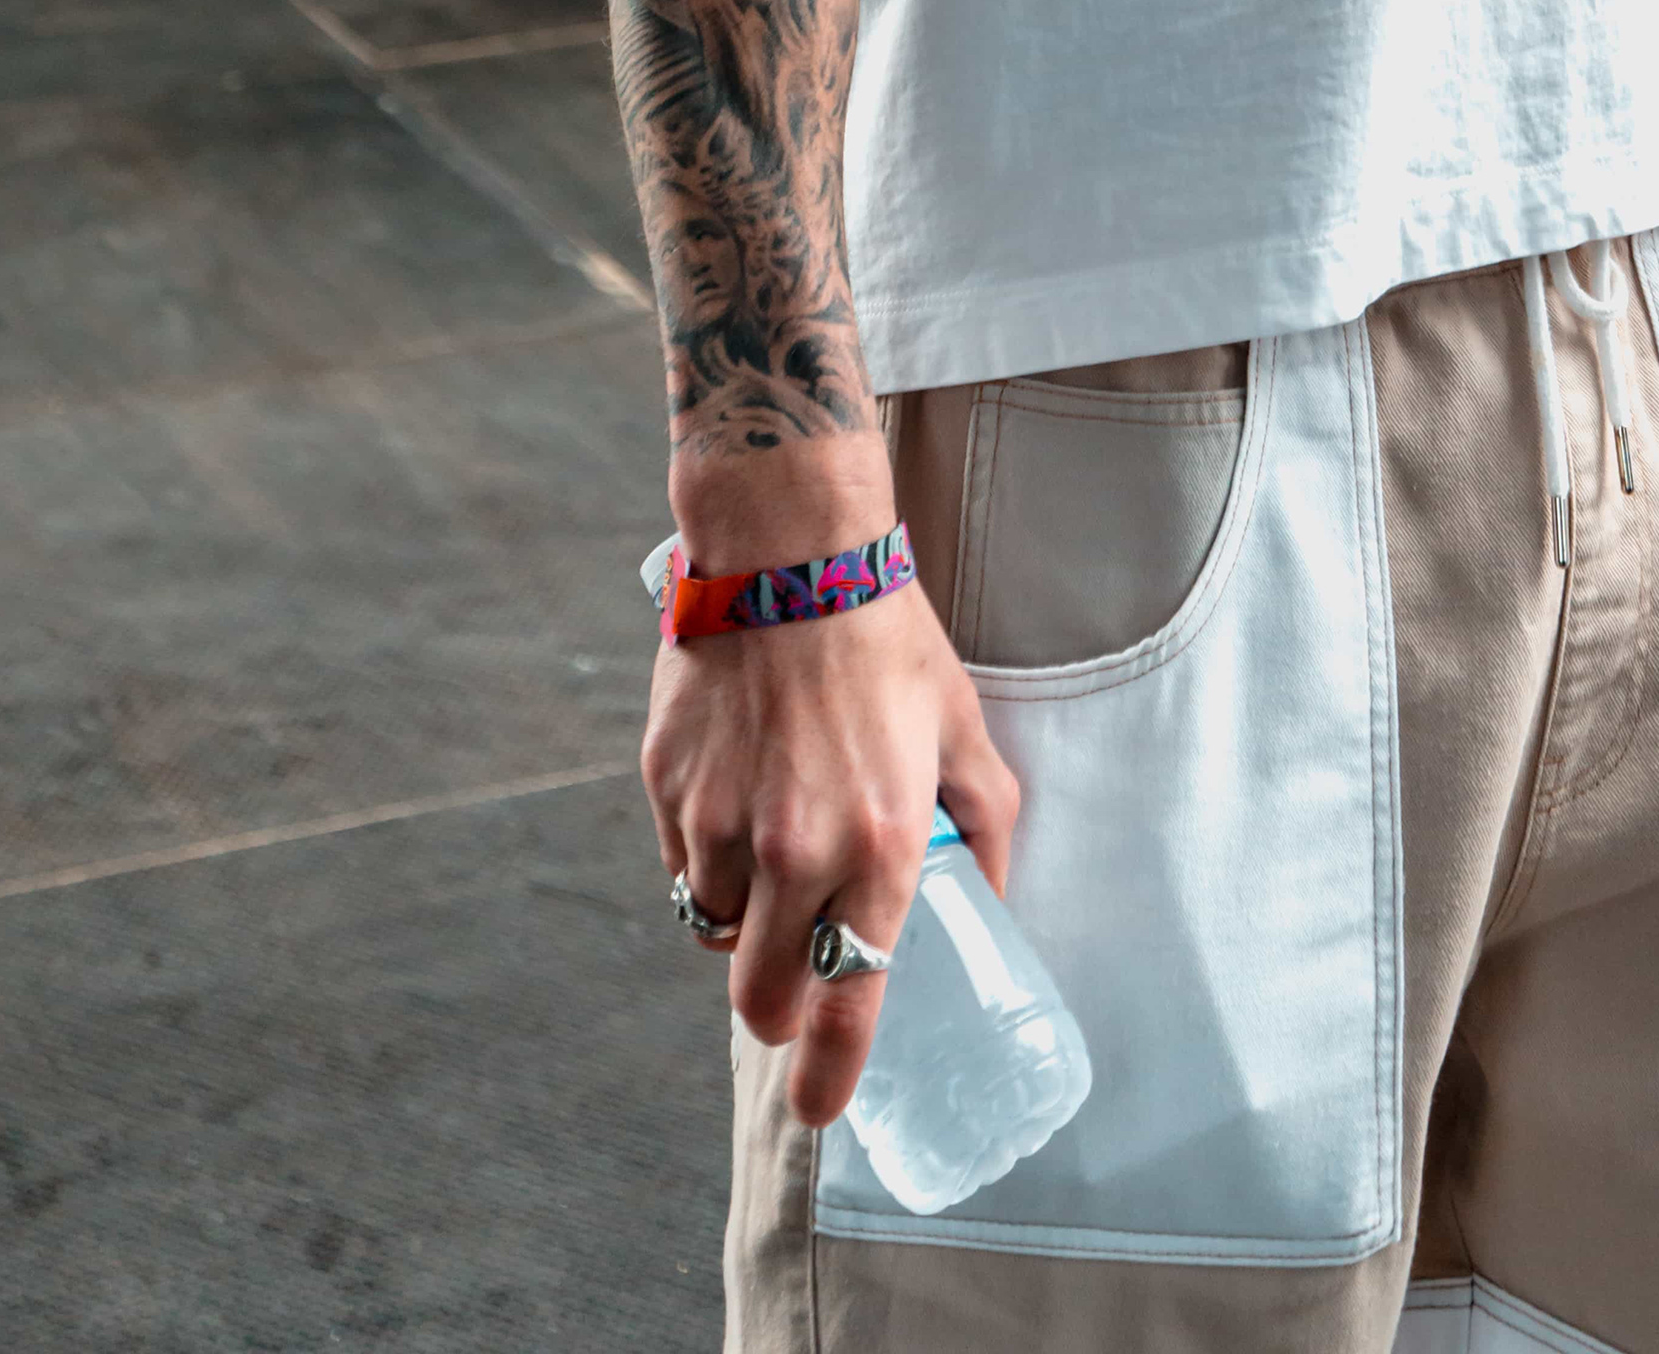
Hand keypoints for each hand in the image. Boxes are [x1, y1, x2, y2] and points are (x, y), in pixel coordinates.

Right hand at [646, 577, 1019, 1129]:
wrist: (788, 549)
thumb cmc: (888, 638)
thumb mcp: (963, 729)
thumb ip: (986, 825)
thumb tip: (991, 900)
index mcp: (878, 845)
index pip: (846, 1002)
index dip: (829, 1077)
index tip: (820, 1108)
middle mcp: (793, 850)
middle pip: (759, 999)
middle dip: (775, 1010)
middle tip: (794, 978)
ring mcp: (720, 823)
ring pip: (713, 933)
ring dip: (741, 923)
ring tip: (772, 855)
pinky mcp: (668, 789)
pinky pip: (681, 865)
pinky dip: (704, 860)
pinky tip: (737, 797)